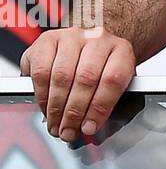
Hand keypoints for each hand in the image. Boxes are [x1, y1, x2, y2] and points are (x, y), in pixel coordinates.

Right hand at [20, 27, 136, 142]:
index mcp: (121, 50)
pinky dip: (41, 95)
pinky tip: (46, 106)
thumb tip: (92, 129)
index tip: (89, 128)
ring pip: (61, 76)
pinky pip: (41, 71)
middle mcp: (98, 39)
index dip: (99, 108)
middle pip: (85, 79)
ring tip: (56, 124)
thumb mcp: (115, 82)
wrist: (91, 44)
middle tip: (68, 131)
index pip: (112, 79)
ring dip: (56, 107)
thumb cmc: (103, 67)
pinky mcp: (48, 40)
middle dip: (74, 113)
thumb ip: (109, 104)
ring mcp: (72, 36)